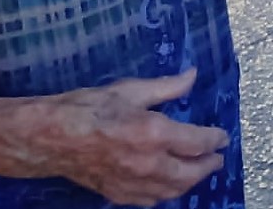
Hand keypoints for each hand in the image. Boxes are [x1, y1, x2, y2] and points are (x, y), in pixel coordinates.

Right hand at [18, 70, 229, 206]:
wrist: (50, 138)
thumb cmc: (89, 108)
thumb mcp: (130, 90)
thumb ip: (166, 87)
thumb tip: (193, 76)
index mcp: (155, 133)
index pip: (198, 142)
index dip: (215, 139)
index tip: (222, 136)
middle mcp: (149, 163)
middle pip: (191, 173)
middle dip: (208, 165)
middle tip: (217, 158)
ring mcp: (133, 182)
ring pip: (172, 190)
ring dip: (190, 182)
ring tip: (198, 172)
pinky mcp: (118, 193)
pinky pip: (150, 200)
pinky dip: (165, 193)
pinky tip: (168, 186)